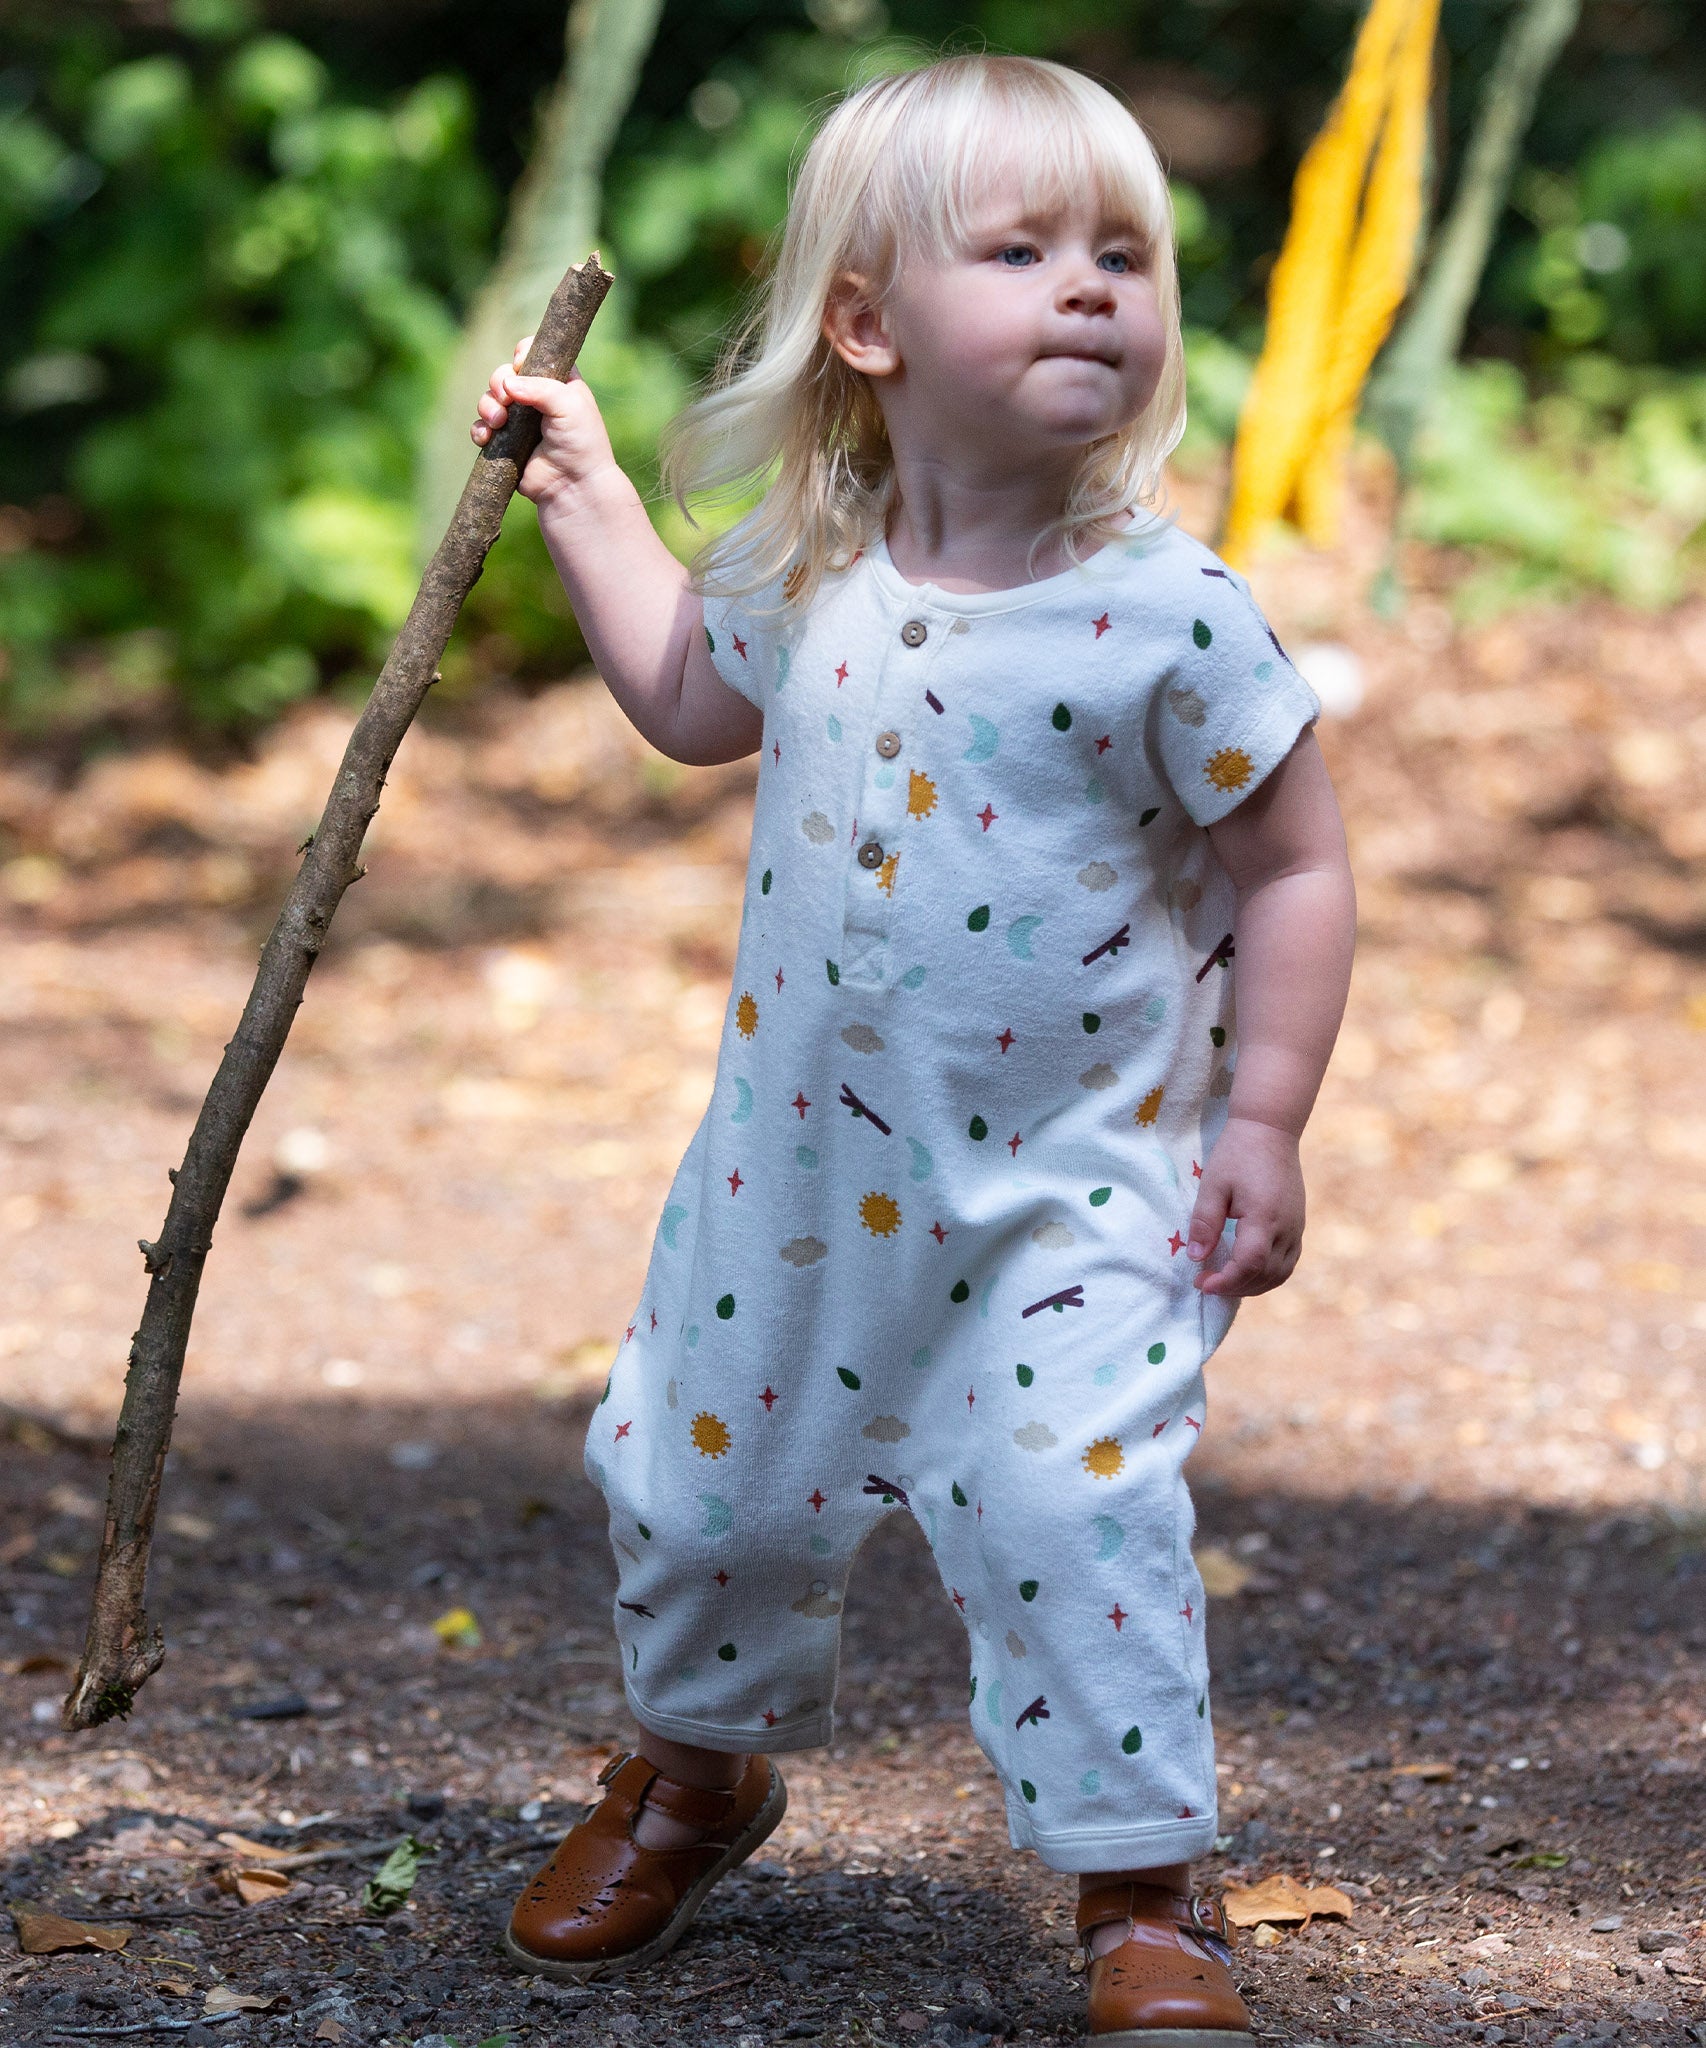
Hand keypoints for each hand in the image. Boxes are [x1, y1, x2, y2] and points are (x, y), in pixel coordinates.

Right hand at [471, 336, 617, 508]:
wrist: (574, 486)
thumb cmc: (580, 442)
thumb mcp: (569, 404)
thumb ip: (540, 387)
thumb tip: (507, 385)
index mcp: (558, 381)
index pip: (532, 353)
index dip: (521, 355)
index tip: (520, 366)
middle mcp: (537, 398)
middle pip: (504, 374)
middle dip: (498, 382)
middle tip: (506, 399)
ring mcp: (519, 421)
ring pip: (489, 400)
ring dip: (487, 405)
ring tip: (497, 421)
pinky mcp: (505, 443)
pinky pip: (482, 428)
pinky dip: (480, 430)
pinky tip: (486, 437)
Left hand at [1184, 1116, 1303, 1296]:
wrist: (1270, 1130)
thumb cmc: (1237, 1154)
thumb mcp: (1213, 1185)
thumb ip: (1205, 1222)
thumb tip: (1196, 1258)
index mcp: (1264, 1217)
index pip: (1249, 1264)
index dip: (1226, 1281)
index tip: (1201, 1283)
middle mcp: (1287, 1228)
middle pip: (1266, 1275)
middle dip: (1234, 1287)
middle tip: (1206, 1283)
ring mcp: (1297, 1228)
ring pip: (1280, 1274)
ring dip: (1252, 1286)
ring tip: (1224, 1281)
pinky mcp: (1298, 1226)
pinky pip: (1287, 1262)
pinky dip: (1267, 1275)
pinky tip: (1245, 1272)